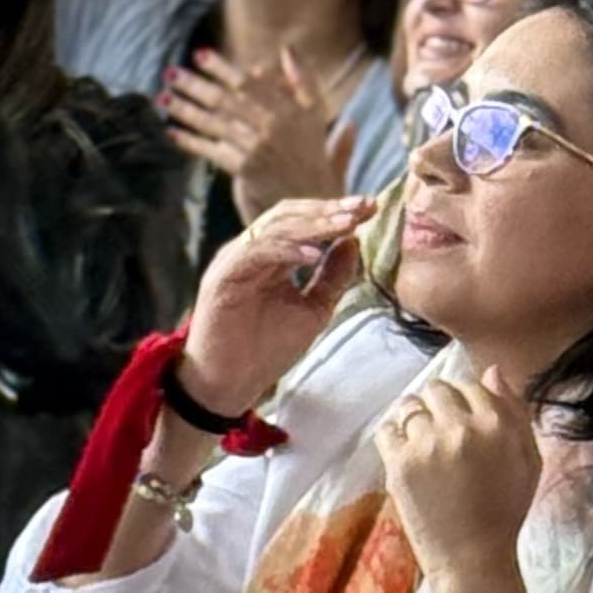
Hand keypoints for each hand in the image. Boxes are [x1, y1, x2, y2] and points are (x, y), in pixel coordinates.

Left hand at [160, 44, 351, 212]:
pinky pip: (212, 151)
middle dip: (195, 84)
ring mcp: (259, 148)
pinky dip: (191, 141)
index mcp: (290, 108)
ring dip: (185, 109)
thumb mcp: (315, 114)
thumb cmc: (309, 152)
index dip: (222, 68)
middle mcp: (275, 125)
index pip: (250, 82)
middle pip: (227, 100)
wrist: (312, 198)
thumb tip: (286, 49)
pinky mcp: (246, 170)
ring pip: (215, 123)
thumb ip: (304, 80)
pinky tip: (171, 131)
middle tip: (170, 72)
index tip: (199, 54)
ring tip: (162, 97)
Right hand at [178, 191, 377, 416]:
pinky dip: (286, 249)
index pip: (303, 222)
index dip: (335, 213)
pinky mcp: (221, 277)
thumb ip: (333, 277)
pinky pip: (256, 252)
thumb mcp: (313, 309)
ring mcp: (234, 261)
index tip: (370, 208)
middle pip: (289, 216)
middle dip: (328, 210)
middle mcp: (250, 252)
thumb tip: (355, 242)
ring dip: (312, 224)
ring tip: (346, 225)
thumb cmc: (266, 350)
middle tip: (361, 207)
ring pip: (274, 228)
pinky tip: (315, 254)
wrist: (230, 385)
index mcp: (270, 256)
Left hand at [377, 361, 543, 572]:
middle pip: (437, 389)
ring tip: (422, 444)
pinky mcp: (399, 463)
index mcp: (497, 424)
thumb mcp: (528, 459)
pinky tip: (404, 452)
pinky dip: (392, 436)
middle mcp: (461, 427)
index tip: (462, 419)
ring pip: (409, 406)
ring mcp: (427, 444)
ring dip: (413, 419)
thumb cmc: (504, 510)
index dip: (465, 399)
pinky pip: (386, 429)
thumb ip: (514, 412)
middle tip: (440, 432)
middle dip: (438, 405)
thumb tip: (493, 370)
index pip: (471, 384)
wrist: (472, 556)